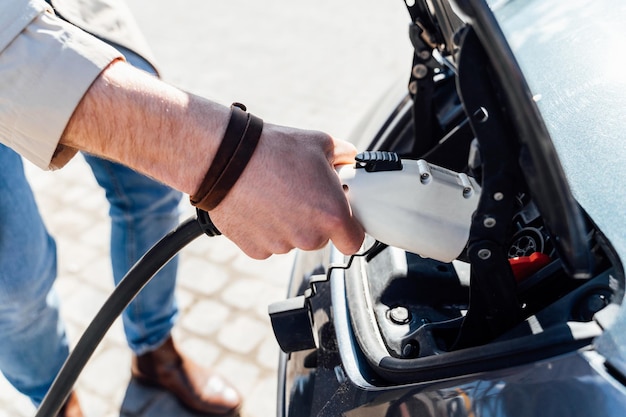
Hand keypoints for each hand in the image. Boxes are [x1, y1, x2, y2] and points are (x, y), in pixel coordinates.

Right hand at [59, 61, 363, 258]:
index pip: (354, 241)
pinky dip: (265, 229)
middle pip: (321, 239)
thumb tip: (350, 160)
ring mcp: (280, 246)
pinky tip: (258, 204)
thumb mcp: (320, 142)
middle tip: (301, 192)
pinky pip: (268, 244)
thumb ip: (344, 157)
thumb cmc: (271, 149)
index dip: (349, 228)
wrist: (223, 158)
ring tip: (274, 193)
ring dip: (289, 223)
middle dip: (315, 219)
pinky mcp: (254, 249)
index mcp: (332, 214)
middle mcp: (308, 237)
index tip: (340, 215)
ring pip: (293, 240)